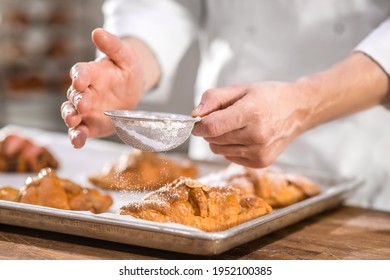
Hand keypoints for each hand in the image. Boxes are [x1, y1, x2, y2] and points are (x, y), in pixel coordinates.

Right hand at [61, 28, 159, 147]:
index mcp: (92, 73)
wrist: (133, 89)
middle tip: (83, 103)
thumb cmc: (127, 69)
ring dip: (70, 118)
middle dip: (77, 99)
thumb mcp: (125, 55)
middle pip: (74, 95)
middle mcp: (85, 92)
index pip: (81, 72)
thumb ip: (113, 45)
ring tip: (73, 121)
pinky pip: (81, 131)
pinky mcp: (91, 125)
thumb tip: (97, 32)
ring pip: (72, 114)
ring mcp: (87, 110)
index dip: (79, 75)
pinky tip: (77, 141)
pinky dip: (77, 137)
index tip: (80, 79)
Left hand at [191, 82, 309, 167]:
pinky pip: (230, 157)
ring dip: (220, 140)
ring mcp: (260, 152)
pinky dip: (230, 148)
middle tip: (224, 118)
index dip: (199, 126)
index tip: (197, 123)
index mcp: (251, 113)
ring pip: (219, 151)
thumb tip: (195, 115)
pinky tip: (245, 137)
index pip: (212, 127)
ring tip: (237, 126)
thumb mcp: (240, 89)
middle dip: (211, 130)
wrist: (298, 110)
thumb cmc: (268, 97)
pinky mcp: (261, 163)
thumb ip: (214, 98)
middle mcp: (257, 136)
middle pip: (214, 140)